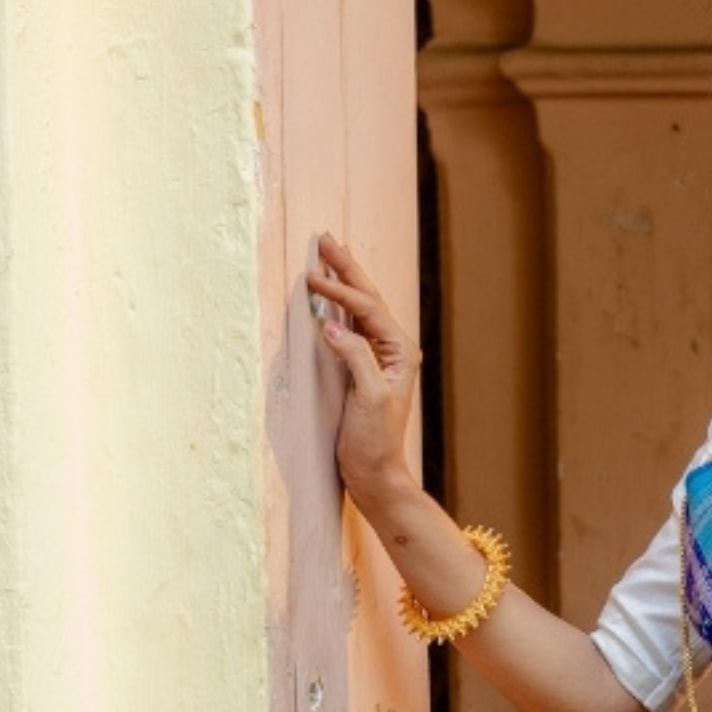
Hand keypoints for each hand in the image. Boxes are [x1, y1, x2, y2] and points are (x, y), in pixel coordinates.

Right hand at [307, 233, 420, 514]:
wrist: (374, 472)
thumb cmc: (374, 440)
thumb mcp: (368, 397)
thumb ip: (355, 357)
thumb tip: (332, 326)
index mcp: (400, 352)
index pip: (368, 309)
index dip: (340, 291)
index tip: (312, 277)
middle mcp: (393, 350)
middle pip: (367, 299)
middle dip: (346, 269)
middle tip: (325, 239)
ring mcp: (378, 357)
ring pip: (359, 309)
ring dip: (342, 281)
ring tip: (326, 256)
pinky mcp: (362, 368)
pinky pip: (350, 326)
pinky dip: (336, 306)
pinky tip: (326, 295)